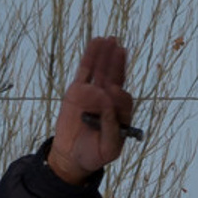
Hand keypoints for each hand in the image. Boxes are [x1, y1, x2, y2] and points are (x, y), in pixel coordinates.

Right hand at [44, 36, 134, 187]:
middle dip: (117, 63)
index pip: (124, 100)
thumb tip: (106, 98)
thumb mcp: (109, 147)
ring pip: (101, 71)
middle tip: (119, 46)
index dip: (120, 95)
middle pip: (115, 79)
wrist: (73, 157)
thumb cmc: (95, 154)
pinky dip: (90, 57)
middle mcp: (109, 102)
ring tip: (110, 39)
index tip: (113, 92)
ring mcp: (93, 95)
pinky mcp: (77, 92)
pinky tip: (96, 43)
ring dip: (105, 55)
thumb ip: (111, 125)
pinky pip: (85, 71)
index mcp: (121, 115)